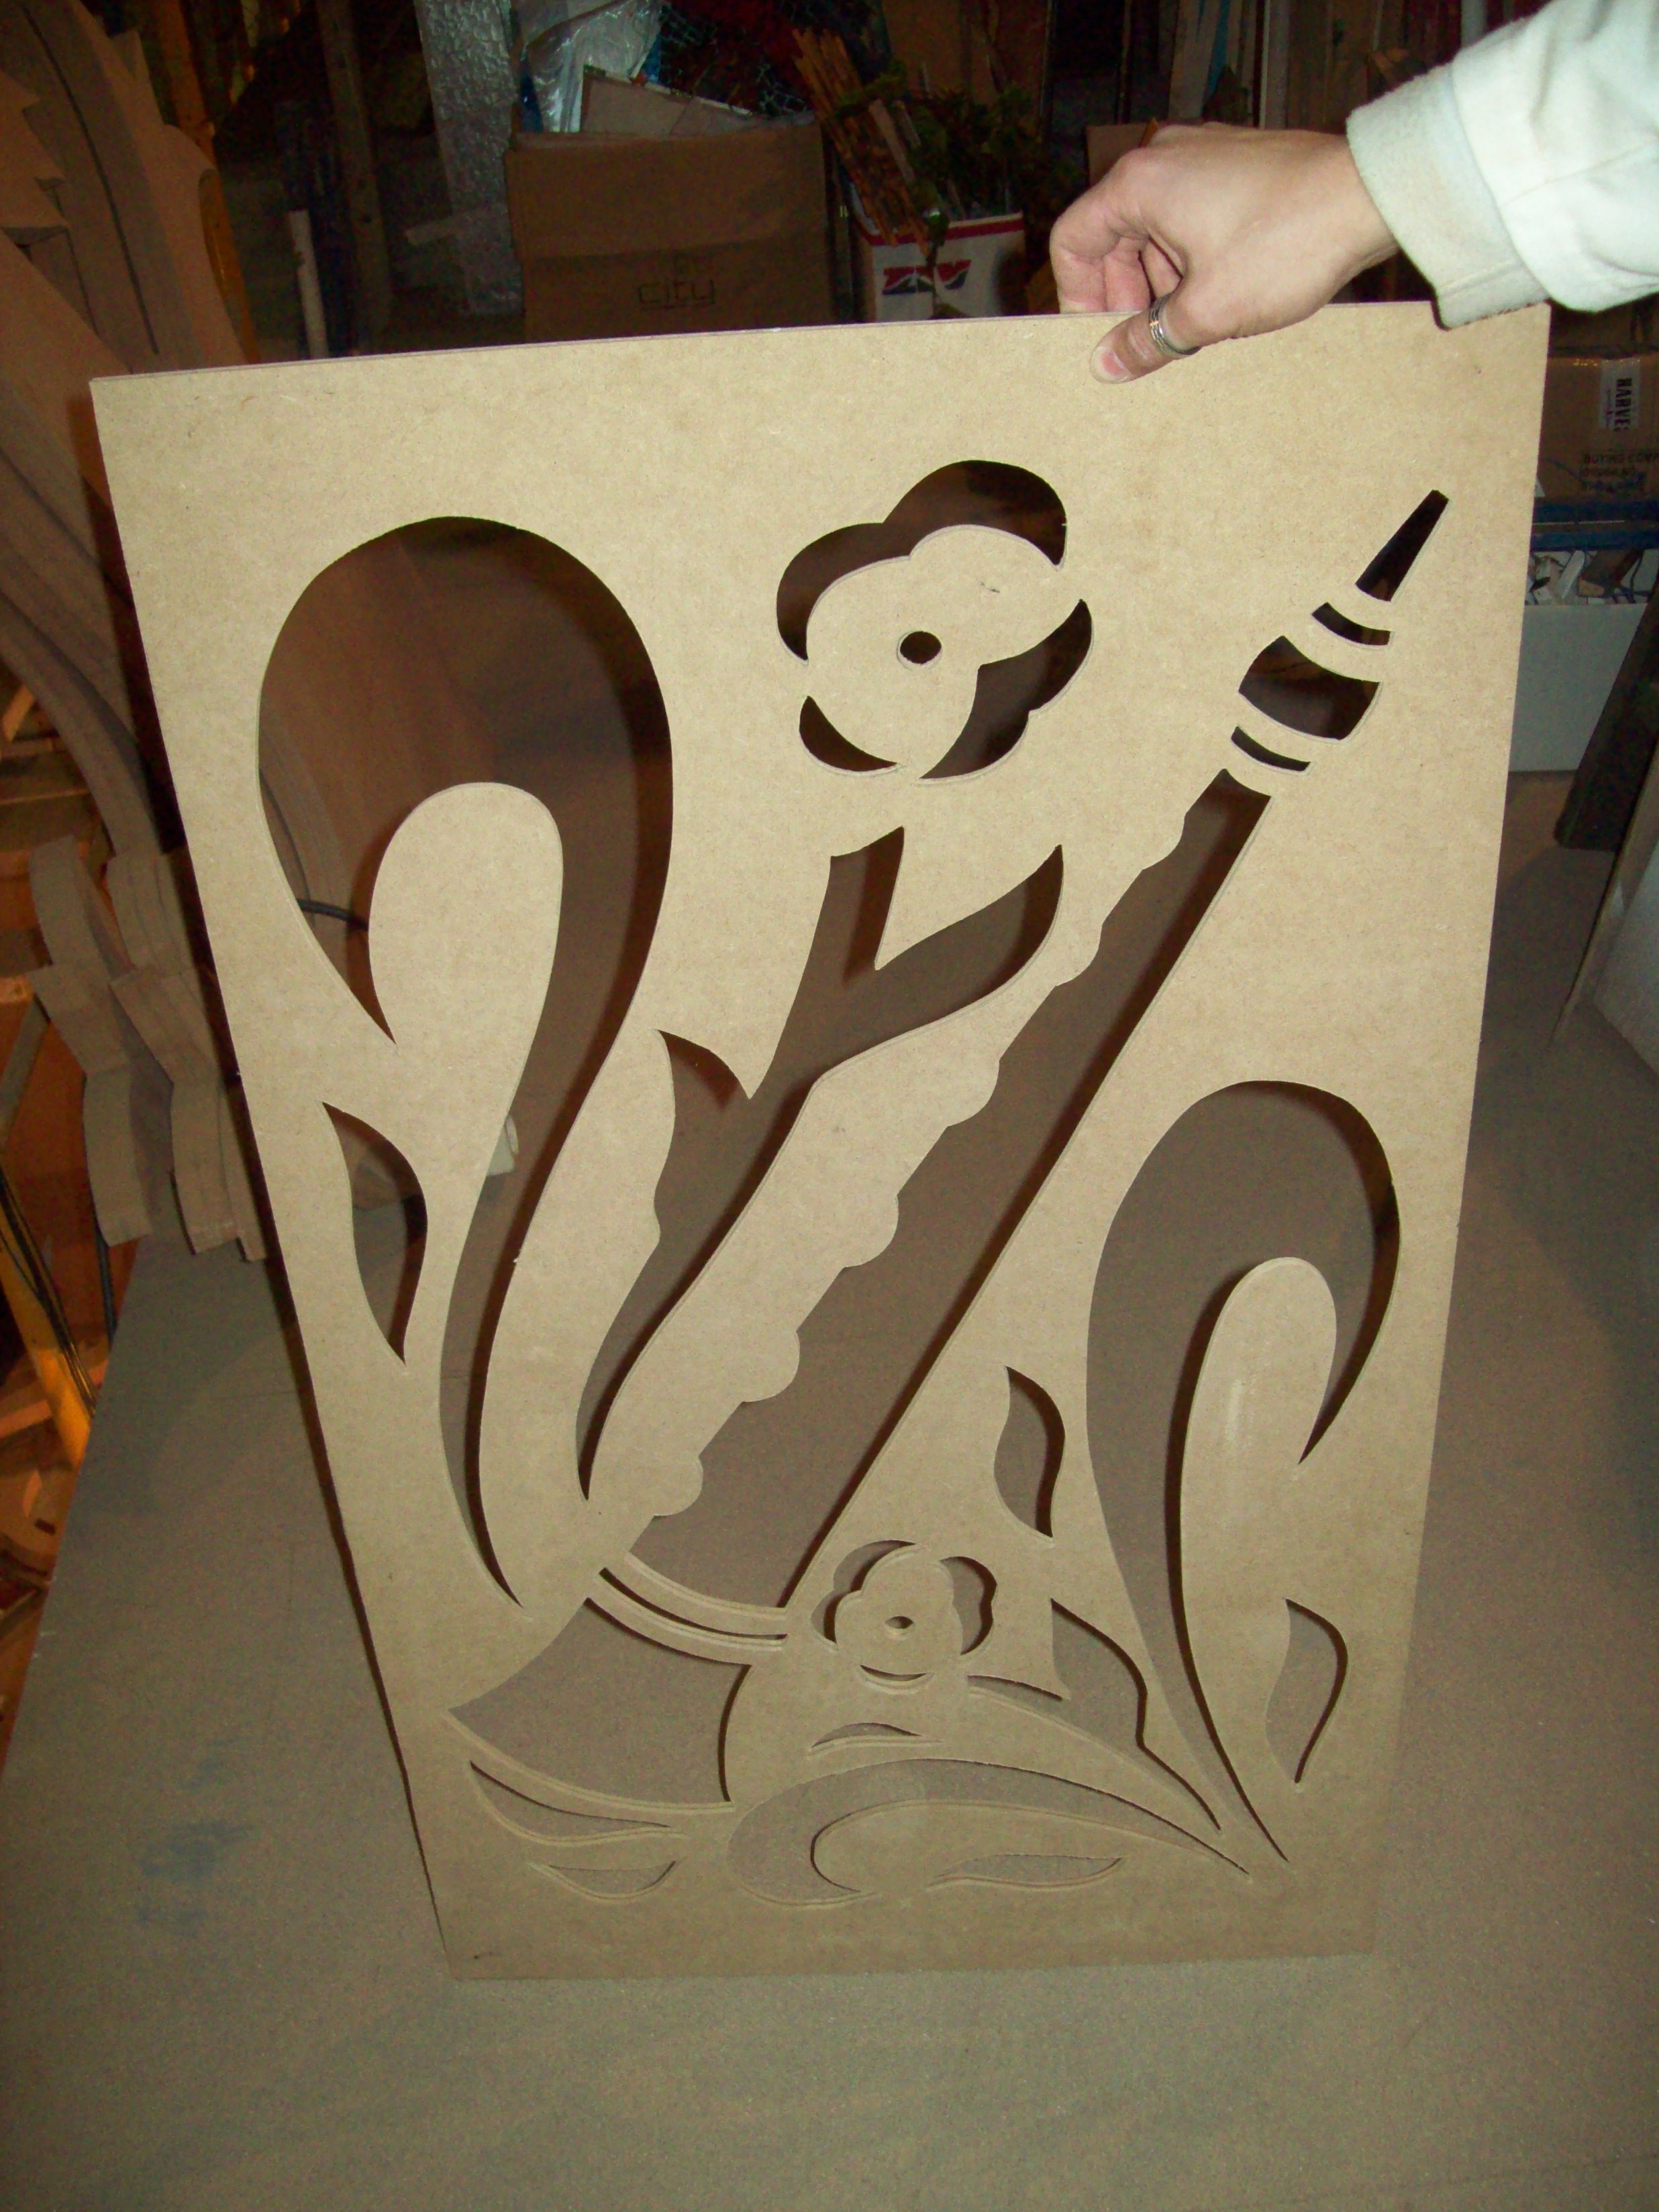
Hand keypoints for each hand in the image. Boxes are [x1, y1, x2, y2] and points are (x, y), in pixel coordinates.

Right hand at [1050, 125, 1397, 381]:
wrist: (1371, 196)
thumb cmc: (1285, 244)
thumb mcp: (1207, 310)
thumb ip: (1147, 340)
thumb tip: (1106, 365)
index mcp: (1139, 184)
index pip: (1072, 240)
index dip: (1076, 298)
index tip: (1101, 338)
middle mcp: (1164, 159)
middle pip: (1112, 236)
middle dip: (1124, 295)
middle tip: (1150, 340)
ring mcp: (1204, 156)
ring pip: (1154, 230)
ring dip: (1162, 282)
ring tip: (1194, 322)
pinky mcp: (1237, 164)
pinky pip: (1191, 216)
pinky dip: (1192, 258)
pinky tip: (1221, 293)